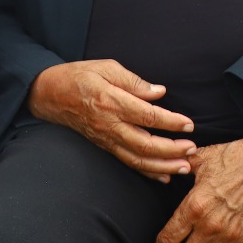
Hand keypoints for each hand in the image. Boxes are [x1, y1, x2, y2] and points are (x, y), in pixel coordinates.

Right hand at [27, 60, 196, 180]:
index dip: (170, 121)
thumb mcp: (106, 67)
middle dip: (171, 150)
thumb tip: (159, 92)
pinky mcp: (104, 145)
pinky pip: (127, 161)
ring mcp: (106, 138)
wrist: (49, 94)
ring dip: (163, 165)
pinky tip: (164, 175)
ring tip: (185, 167)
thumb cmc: (79, 75)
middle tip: (192, 149)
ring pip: (137, 158)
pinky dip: (146, 171)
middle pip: (144, 143)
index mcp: (111, 101)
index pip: (147, 116)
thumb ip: (134, 81)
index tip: (189, 124)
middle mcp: (109, 124)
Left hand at [154, 119, 242, 242]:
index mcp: (195, 206)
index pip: (168, 238)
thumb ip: (181, 168)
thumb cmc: (239, 158)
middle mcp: (210, 226)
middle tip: (179, 242)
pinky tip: (216, 242)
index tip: (161, 242)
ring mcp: (230, 237)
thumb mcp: (202, 159)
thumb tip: (170, 168)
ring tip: (197, 241)